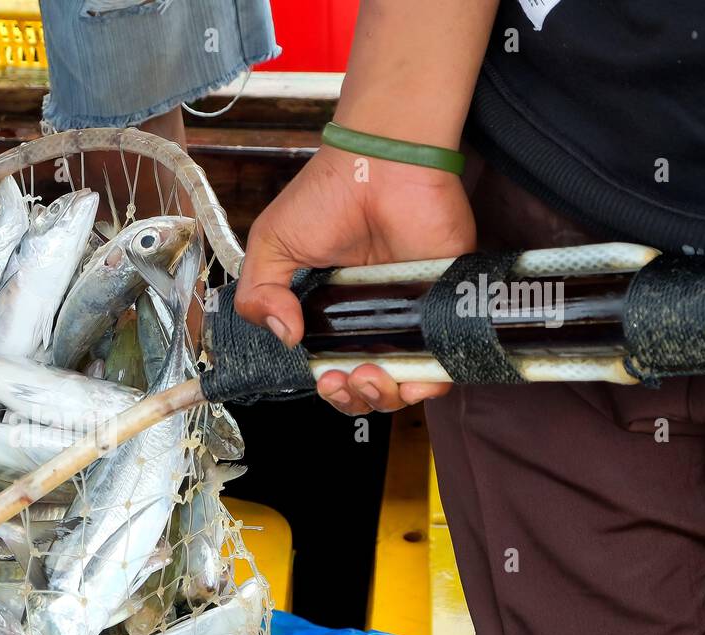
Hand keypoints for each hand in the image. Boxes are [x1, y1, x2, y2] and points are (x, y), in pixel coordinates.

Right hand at [234, 145, 476, 412]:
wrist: (380, 163)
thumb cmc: (326, 196)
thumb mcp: (270, 246)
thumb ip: (258, 295)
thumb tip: (284, 337)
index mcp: (329, 313)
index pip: (332, 368)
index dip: (328, 388)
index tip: (321, 377)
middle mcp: (372, 319)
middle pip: (367, 386)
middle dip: (353, 399)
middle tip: (341, 379)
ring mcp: (411, 314)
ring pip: (405, 384)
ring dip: (384, 397)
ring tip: (367, 375)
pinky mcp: (446, 304)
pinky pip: (446, 362)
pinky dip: (428, 384)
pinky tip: (405, 378)